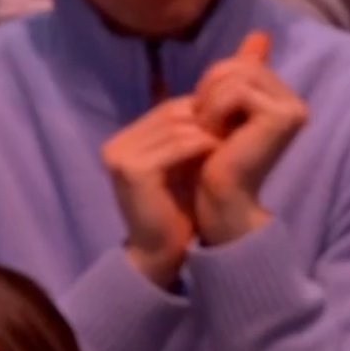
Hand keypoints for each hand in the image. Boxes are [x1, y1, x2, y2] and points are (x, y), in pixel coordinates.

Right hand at [100, 96, 218, 286]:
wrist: (160, 250)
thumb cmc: (174, 209)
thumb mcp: (179, 164)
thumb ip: (185, 135)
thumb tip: (215, 100)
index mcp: (123, 141)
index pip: (166, 109)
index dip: (199, 110)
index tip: (228, 119)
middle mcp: (115, 145)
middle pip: (169, 113)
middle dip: (204, 118)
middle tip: (234, 125)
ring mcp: (120, 157)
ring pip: (174, 127)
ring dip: (206, 132)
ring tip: (229, 139)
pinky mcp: (133, 171)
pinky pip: (176, 146)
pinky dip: (200, 145)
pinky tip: (218, 152)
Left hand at [191, 31, 303, 243]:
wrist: (218, 200)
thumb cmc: (212, 159)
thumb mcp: (220, 108)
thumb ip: (239, 72)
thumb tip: (259, 34)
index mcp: (281, 97)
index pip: (240, 63)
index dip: (212, 83)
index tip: (205, 115)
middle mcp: (294, 102)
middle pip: (239, 64)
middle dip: (210, 90)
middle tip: (204, 124)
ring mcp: (292, 109)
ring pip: (236, 75)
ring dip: (210, 103)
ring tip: (209, 132)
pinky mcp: (282, 117)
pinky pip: (236, 91)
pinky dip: (215, 111)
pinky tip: (215, 136)